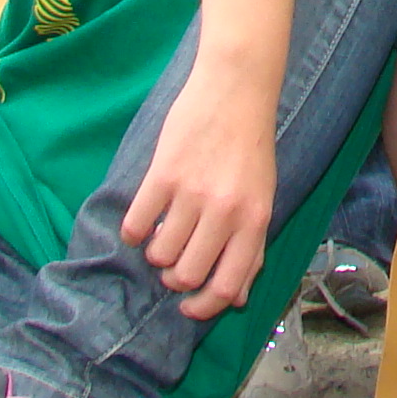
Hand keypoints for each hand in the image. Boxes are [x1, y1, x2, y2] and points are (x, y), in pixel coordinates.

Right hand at [119, 61, 280, 320]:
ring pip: (159, 255)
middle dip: (174, 279)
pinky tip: (139, 223)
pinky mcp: (163, 174)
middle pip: (186, 275)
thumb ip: (251, 248)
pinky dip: (133, 232)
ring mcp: (193, 193)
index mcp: (254, 220)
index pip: (227, 287)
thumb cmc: (251, 146)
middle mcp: (225, 212)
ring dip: (155, 255)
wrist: (236, 88)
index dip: (204, 308)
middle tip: (172, 264)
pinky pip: (136, 224)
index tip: (188, 308)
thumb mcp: (263, 198)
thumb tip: (238, 299)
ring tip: (161, 236)